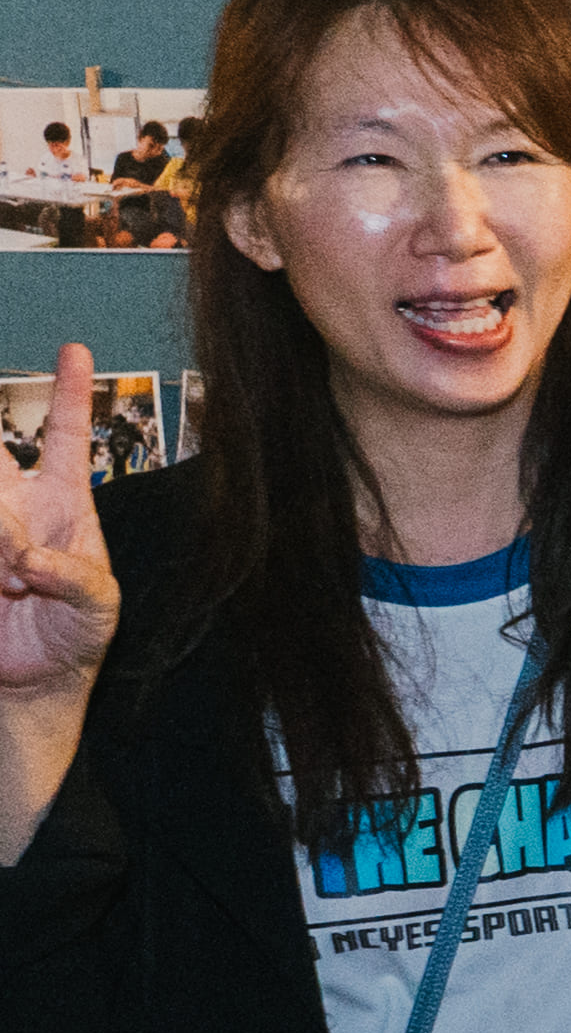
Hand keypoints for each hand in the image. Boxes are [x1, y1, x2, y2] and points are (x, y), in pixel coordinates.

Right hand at [0, 342, 120, 711]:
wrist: (34, 681)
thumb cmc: (76, 636)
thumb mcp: (99, 608)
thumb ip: (75, 578)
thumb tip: (30, 558)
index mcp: (62, 504)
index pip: (64, 436)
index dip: (70, 393)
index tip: (76, 351)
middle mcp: (12, 505)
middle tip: (12, 530)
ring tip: (11, 582)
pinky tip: (1, 588)